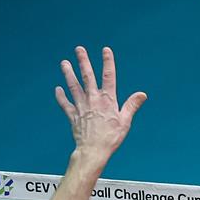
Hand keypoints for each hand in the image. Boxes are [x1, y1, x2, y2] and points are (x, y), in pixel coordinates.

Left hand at [55, 47, 145, 165]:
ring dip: (68, 73)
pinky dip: (61, 96)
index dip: (107, 62)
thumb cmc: (111, 137)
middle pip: (88, 76)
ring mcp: (81, 106)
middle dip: (83, 62)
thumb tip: (142, 94)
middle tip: (79, 49)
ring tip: (64, 63)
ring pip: (74, 86)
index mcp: (107, 99)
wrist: (93, 150)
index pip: (108, 76)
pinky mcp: (73, 115)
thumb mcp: (125, 121)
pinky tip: (58, 89)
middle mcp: (93, 99)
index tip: (105, 50)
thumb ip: (132, 105)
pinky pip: (65, 104)